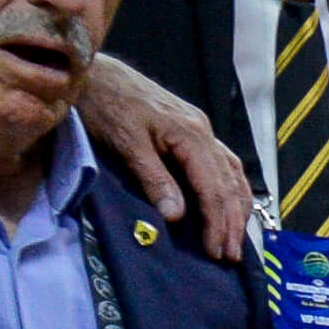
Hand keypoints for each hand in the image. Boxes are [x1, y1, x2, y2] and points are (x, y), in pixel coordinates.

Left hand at [76, 51, 254, 260]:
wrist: (92, 72)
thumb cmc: (104, 104)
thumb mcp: (125, 143)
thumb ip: (153, 178)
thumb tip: (176, 217)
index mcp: (190, 134)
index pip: (213, 187)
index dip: (217, 222)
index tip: (216, 252)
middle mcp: (203, 131)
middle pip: (228, 183)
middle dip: (232, 222)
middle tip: (231, 256)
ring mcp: (200, 128)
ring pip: (232, 172)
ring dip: (237, 207)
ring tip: (237, 237)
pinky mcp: (192, 128)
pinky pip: (223, 161)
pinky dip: (232, 186)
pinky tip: (232, 201)